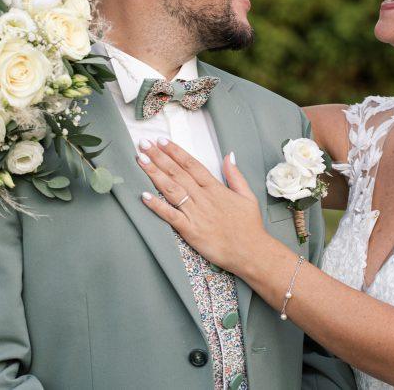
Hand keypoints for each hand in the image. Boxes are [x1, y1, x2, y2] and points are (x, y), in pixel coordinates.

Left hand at [137, 139, 266, 271]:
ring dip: (155, 174)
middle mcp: (203, 198)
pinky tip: (144, 196)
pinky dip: (157, 206)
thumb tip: (229, 155)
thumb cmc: (249, 226)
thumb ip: (235, 175)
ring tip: (141, 161)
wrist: (251, 252)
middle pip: (178, 173)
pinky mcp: (190, 231)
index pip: (192, 165)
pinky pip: (171, 216)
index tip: (162, 141)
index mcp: (216, 188)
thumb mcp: (247, 195)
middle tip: (144, 144)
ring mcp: (196, 214)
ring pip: (172, 189)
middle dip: (159, 157)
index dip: (176, 152)